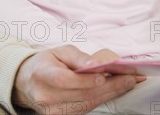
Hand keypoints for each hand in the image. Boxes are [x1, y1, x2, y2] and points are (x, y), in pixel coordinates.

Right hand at [13, 45, 144, 113]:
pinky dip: (103, 98)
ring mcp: (52, 111)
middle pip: (82, 94)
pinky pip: (86, 108)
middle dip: (111, 85)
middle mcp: (46, 97)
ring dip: (112, 93)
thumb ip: (80, 58)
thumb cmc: (48, 63)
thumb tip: (98, 64)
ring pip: (88, 104)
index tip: (105, 74)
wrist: (28, 82)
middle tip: (132, 77)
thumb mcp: (61, 51)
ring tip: (130, 81)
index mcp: (43, 75)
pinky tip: (116, 89)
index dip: (86, 80)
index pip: (65, 80)